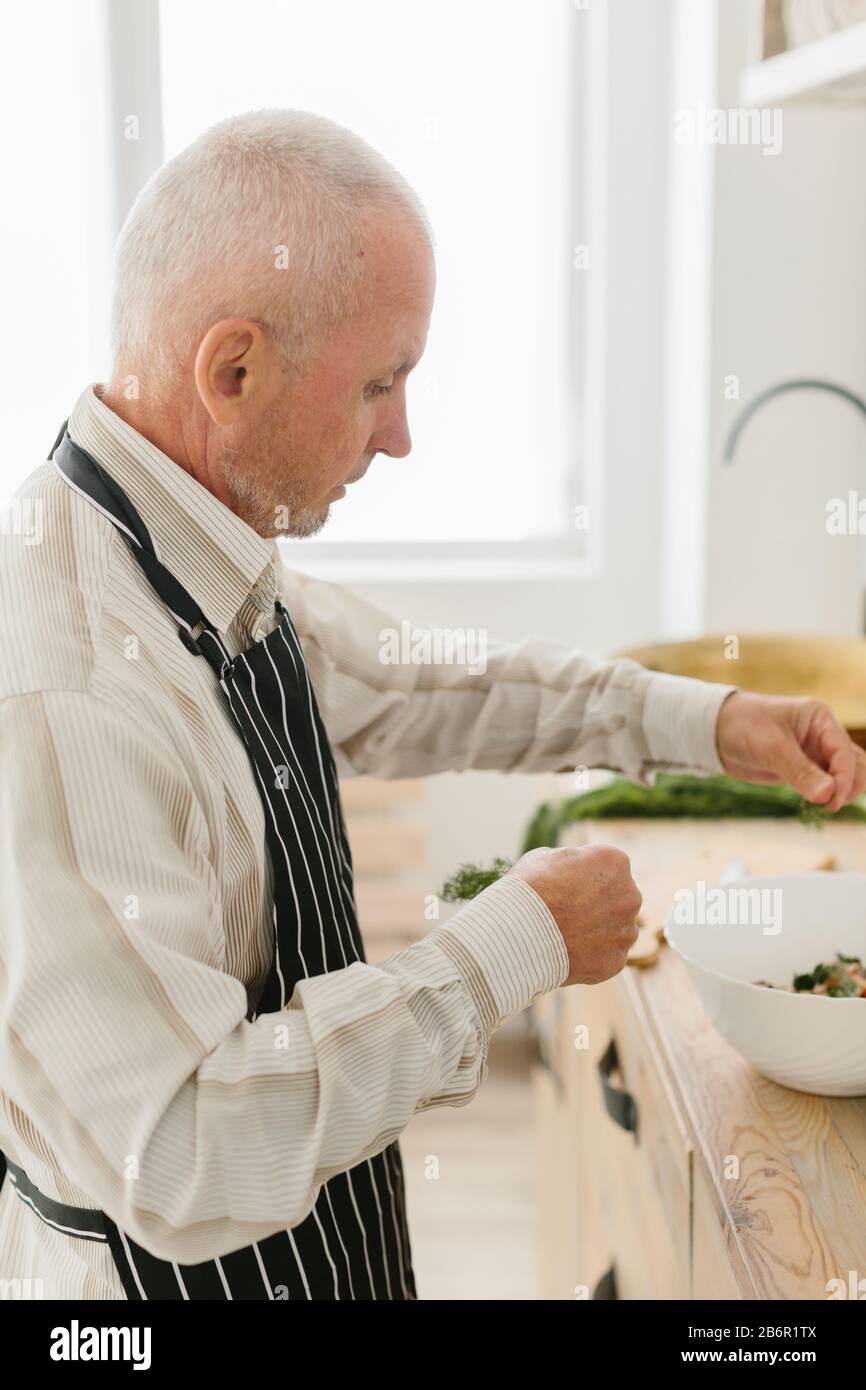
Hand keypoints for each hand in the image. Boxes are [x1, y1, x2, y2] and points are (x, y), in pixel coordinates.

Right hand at [506, 844, 641, 986]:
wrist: (519, 932)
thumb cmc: (528, 889)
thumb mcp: (546, 858)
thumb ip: (570, 862)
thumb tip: (572, 870)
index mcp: (614, 862)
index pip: (607, 868)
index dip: (585, 877)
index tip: (566, 886)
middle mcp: (630, 895)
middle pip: (618, 898)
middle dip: (598, 904)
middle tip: (567, 913)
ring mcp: (626, 930)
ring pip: (618, 929)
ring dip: (599, 931)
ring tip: (565, 935)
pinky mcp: (617, 960)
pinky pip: (608, 956)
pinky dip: (592, 956)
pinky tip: (567, 953)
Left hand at [716, 691, 865, 812]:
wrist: (713, 730)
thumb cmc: (741, 725)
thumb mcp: (771, 747)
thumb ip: (800, 771)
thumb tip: (828, 795)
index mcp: (820, 719)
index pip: (845, 751)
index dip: (844, 777)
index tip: (833, 799)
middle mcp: (822, 735)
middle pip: (855, 763)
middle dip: (849, 785)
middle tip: (830, 806)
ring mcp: (813, 753)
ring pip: (842, 775)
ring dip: (840, 792)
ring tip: (824, 808)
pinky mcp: (801, 769)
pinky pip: (823, 785)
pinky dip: (825, 797)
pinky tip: (815, 807)